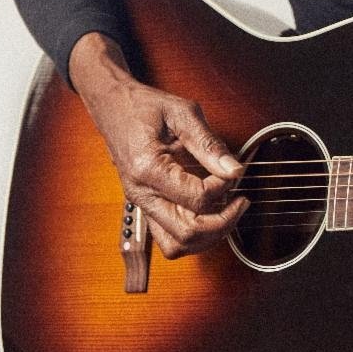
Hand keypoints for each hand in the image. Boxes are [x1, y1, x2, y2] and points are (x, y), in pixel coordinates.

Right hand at [69, 32, 247, 258]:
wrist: (112, 106)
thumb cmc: (144, 106)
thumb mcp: (182, 113)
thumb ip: (209, 144)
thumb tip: (235, 170)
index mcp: (148, 169)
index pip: (197, 199)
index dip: (223, 188)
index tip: (232, 170)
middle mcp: (141, 194)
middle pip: (187, 234)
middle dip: (222, 223)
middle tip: (240, 200)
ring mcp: (142, 204)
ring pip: (176, 245)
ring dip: (208, 235)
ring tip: (227, 210)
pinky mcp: (146, 206)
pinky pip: (169, 237)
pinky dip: (194, 233)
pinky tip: (210, 212)